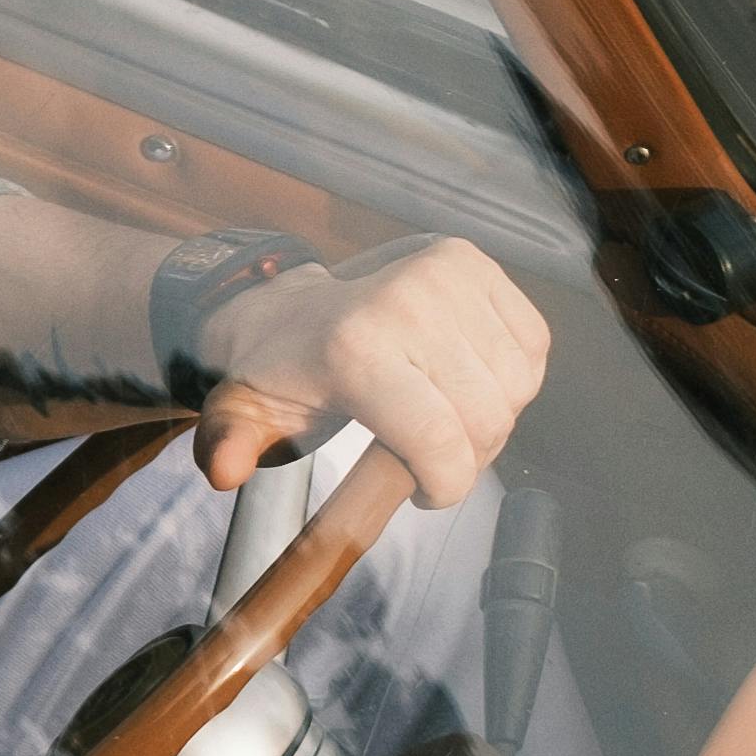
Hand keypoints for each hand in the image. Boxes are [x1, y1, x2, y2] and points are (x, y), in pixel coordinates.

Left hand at [196, 236, 548, 511]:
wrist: (296, 307)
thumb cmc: (283, 372)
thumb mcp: (244, 413)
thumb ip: (230, 445)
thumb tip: (222, 471)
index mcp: (354, 346)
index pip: (439, 439)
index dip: (445, 483)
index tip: (425, 493)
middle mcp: (406, 301)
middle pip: (485, 418)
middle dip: (468, 458)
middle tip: (433, 460)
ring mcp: (445, 274)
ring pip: (515, 386)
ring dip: (493, 419)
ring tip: (447, 419)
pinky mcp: (473, 262)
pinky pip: (532, 346)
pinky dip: (513, 378)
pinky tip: (468, 381)